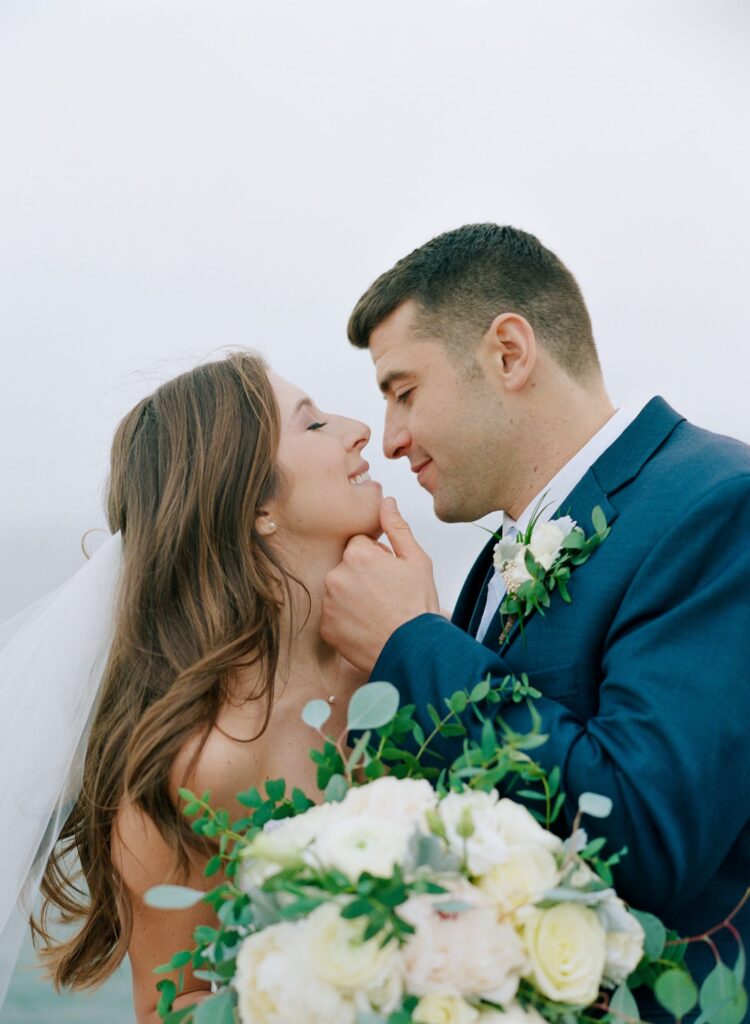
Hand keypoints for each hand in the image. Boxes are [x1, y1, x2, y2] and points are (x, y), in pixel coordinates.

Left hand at [321, 497, 439, 671]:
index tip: (390, 574)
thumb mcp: (416, 560)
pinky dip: (347, 619)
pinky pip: (334, 615)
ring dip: (353, 596)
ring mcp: (328, 604)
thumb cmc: (417, 606)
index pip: (360, 544)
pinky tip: (367, 625)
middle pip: (346, 566)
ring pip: (339, 590)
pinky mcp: (326, 628)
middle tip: (386, 594)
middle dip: (362, 575)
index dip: (378, 557)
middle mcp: (335, 576)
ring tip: (377, 612)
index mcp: (357, 555)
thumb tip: (386, 502)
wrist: (413, 652)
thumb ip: (397, 527)